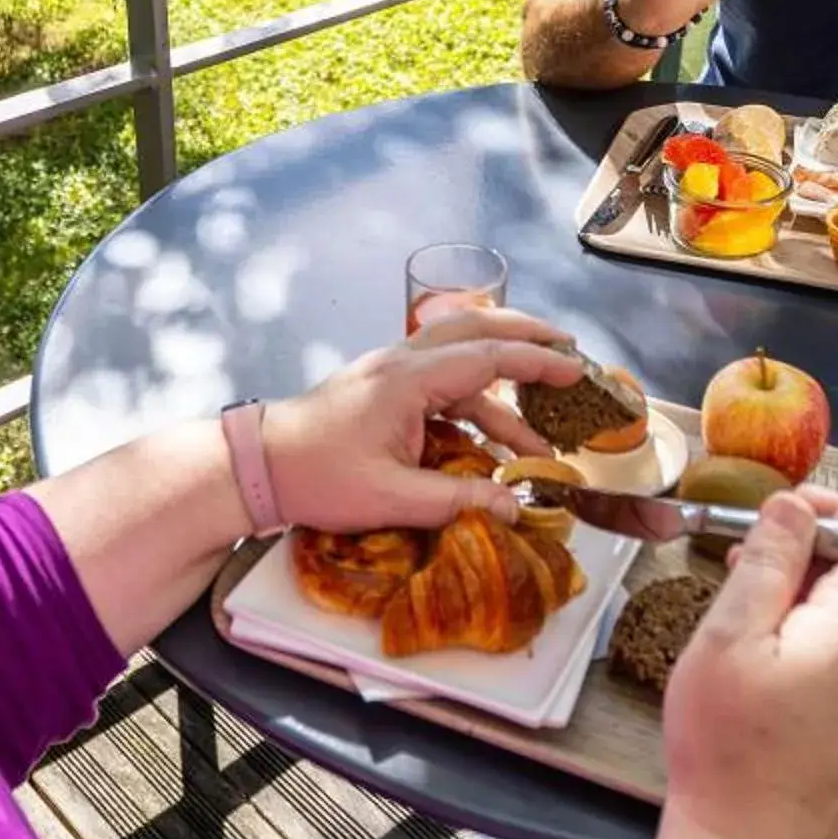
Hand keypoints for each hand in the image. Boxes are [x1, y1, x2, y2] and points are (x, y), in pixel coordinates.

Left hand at [259, 307, 583, 534]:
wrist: (260, 467)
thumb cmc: (318, 477)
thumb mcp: (391, 498)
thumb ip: (458, 500)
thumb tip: (515, 508)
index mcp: (407, 378)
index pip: (486, 356)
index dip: (536, 362)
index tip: (577, 369)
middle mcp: (403, 361)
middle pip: (476, 329)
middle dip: (527, 339)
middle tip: (570, 354)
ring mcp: (393, 372)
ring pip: (462, 360)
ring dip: (503, 390)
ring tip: (540, 440)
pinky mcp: (387, 391)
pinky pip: (444, 385)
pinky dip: (476, 406)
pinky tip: (495, 445)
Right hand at [659, 488, 837, 838]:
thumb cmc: (729, 749)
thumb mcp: (730, 637)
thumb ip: (768, 562)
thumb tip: (792, 506)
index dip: (831, 511)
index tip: (775, 514)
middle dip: (814, 554)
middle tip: (745, 561)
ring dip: (810, 598)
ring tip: (746, 614)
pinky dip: (817, 641)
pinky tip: (765, 663)